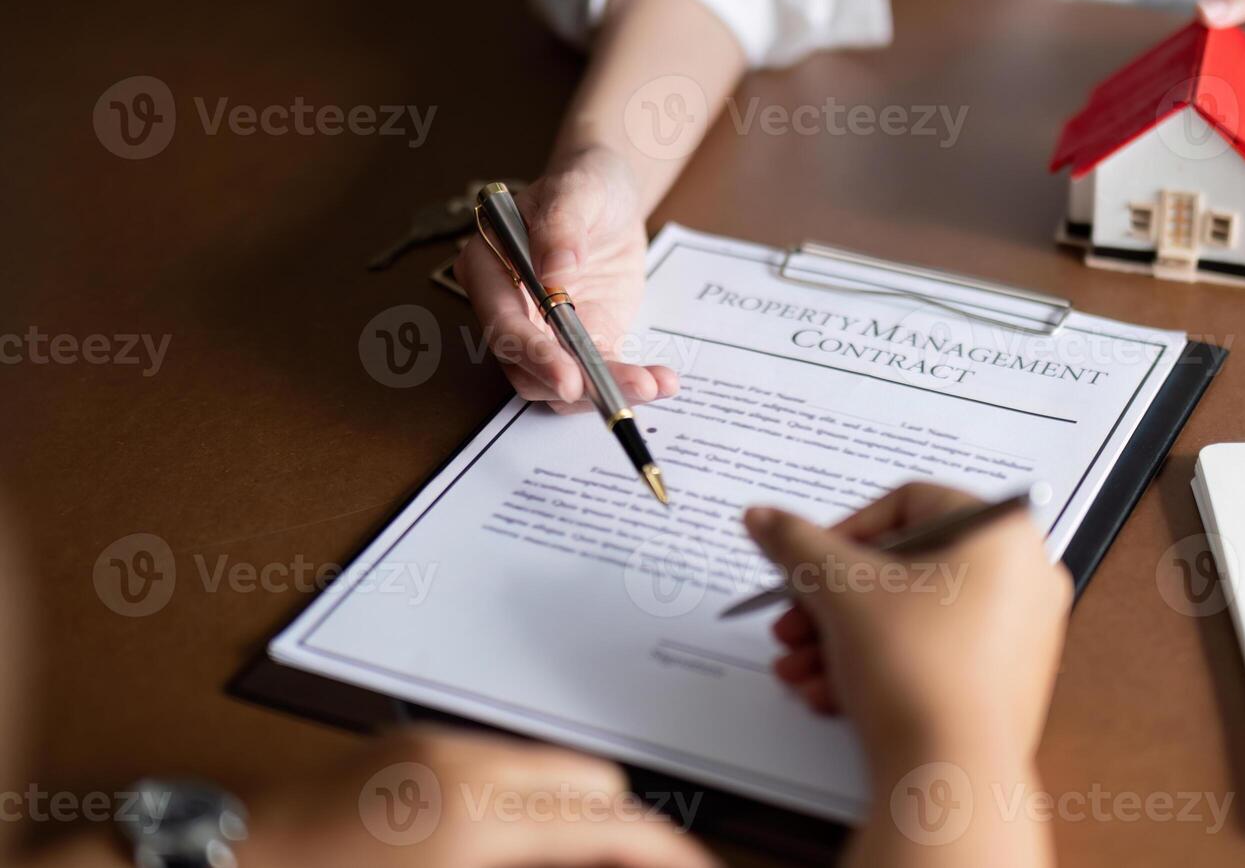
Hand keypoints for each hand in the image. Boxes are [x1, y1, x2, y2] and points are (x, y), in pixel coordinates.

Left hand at [239, 727, 716, 867]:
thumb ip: (538, 867)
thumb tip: (593, 858)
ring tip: (583, 860)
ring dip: (579, 810)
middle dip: (629, 828)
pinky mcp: (413, 743)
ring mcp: (438, 745)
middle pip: (595, 779)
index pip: (610, 823)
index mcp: (476, 821)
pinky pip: (505, 759)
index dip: (668, 853)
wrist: (223, 862)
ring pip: (553, 765)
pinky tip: (520, 840)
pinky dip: (532, 796)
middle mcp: (466, 765)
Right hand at [455, 146, 678, 413]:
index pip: (502, 322)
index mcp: (489, 267)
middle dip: (575, 386)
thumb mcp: (577, 190)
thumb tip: (555, 271)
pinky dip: (628, 383)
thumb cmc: (584, 185)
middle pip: (526, 368)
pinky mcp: (582, 343)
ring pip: (562, 384)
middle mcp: (509, 308)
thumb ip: (561, 226)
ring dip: (606, 391)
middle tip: (622, 390)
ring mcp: (544, 331)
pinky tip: (661, 380)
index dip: (532, 353)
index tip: (567, 375)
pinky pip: (599, 374)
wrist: (611, 197)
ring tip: (653, 384)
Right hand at [743, 484, 1071, 768]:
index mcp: (1001, 535)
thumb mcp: (841, 590)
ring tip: (799, 666)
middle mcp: (1023, 579)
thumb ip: (797, 543)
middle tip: (795, 619)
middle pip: (904, 567)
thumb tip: (764, 517)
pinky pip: (930, 657)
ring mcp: (1018, 636)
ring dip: (841, 638)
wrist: (951, 777)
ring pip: (909, 618)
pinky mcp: (1002, 685)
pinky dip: (875, 667)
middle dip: (832, 598)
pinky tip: (827, 692)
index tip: (811, 559)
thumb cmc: (919, 672)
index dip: (847, 530)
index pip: (910, 503)